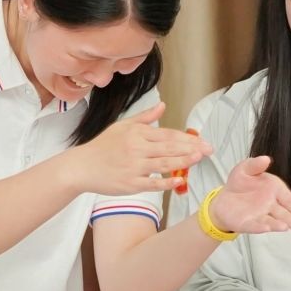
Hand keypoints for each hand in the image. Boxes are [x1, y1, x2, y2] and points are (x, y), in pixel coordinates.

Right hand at [69, 110, 208, 195]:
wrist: (81, 167)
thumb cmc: (102, 147)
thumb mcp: (122, 126)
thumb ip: (145, 118)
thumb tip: (163, 106)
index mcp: (136, 134)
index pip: (167, 134)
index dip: (186, 138)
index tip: (201, 140)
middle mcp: (136, 149)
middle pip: (169, 148)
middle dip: (191, 148)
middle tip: (208, 149)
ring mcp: (133, 167)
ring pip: (163, 164)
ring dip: (183, 162)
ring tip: (199, 159)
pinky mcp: (130, 184)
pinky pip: (152, 184)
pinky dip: (167, 183)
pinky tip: (180, 181)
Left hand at [203, 155, 290, 235]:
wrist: (223, 199)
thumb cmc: (239, 184)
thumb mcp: (245, 169)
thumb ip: (255, 165)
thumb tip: (266, 159)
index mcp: (273, 189)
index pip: (288, 198)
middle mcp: (269, 204)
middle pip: (284, 213)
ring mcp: (259, 215)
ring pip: (272, 221)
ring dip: (278, 224)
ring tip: (285, 227)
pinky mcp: (247, 223)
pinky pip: (255, 225)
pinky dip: (260, 227)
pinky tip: (266, 227)